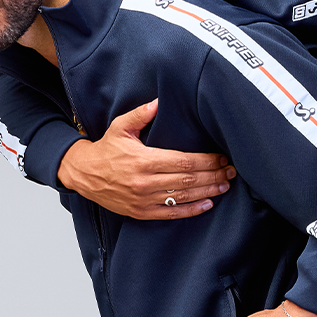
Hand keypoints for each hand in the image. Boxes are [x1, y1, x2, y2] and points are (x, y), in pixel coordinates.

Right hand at [56, 99, 234, 219]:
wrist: (85, 174)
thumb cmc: (106, 149)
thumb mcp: (120, 127)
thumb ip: (141, 114)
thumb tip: (158, 102)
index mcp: (143, 160)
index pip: (183, 162)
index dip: (206, 161)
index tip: (221, 158)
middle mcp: (145, 182)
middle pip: (188, 180)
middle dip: (213, 176)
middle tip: (231, 172)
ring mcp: (144, 200)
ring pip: (183, 197)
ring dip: (207, 192)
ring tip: (225, 186)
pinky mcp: (142, 212)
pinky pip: (171, 214)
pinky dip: (191, 210)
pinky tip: (207, 204)